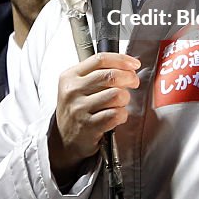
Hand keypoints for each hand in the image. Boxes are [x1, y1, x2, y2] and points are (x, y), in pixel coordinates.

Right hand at [49, 52, 140, 179]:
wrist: (64, 139)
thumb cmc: (76, 109)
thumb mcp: (77, 86)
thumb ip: (97, 72)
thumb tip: (127, 66)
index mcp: (70, 76)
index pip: (100, 59)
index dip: (122, 60)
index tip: (134, 64)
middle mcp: (73, 91)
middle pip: (111, 75)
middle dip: (129, 78)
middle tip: (133, 82)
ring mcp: (79, 109)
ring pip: (116, 95)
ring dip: (125, 98)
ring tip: (121, 102)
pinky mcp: (88, 126)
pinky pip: (116, 114)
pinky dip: (122, 114)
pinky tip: (118, 115)